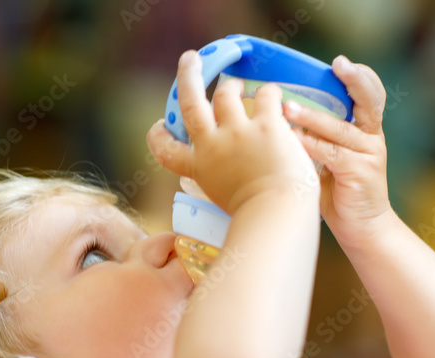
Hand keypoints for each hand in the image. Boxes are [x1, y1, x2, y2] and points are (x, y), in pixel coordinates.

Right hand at [147, 50, 318, 216]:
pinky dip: (269, 93)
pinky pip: (265, 95)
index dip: (158, 135)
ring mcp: (238, 132)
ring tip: (238, 86)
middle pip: (190, 102)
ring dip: (231, 86)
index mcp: (199, 169)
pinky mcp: (266, 125)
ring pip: (226, 92)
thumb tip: (232, 184)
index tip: (159, 125)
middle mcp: (212, 146)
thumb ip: (223, 186)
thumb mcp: (224, 204)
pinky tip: (274, 97)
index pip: (165, 149)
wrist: (276, 213)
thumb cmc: (255, 220)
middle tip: (190, 60)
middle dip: (188, 76)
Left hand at [283, 55, 393, 244]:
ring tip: (288, 108)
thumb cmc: (339, 192)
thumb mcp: (330, 158)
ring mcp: (368, 154)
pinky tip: (291, 140)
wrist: (363, 228)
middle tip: (336, 65)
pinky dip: (310, 145)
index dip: (358, 76)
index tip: (340, 63)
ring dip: (313, 117)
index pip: (369, 94)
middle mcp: (371, 137)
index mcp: (365, 129)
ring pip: (340, 129)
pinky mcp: (359, 172)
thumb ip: (317, 137)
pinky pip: (332, 153)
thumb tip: (281, 117)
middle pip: (368, 100)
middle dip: (354, 80)